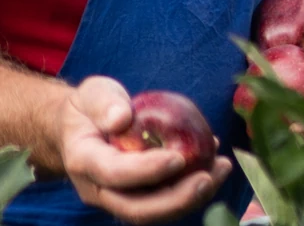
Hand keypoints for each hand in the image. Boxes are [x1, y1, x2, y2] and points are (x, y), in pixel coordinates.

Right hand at [54, 76, 231, 223]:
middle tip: (208, 177)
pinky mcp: (137, 199)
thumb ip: (103, 102)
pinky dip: (192, 189)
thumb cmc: (90, 106)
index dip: (146, 170)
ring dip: (192, 197)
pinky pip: (166, 201)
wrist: (81, 128)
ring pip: (155, 211)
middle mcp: (97, 189)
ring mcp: (117, 199)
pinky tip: (215, 165)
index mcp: (82, 161)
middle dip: (177, 199)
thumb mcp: (93, 92)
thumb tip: (122, 119)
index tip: (179, 157)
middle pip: (137, 208)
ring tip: (222, 168)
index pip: (114, 173)